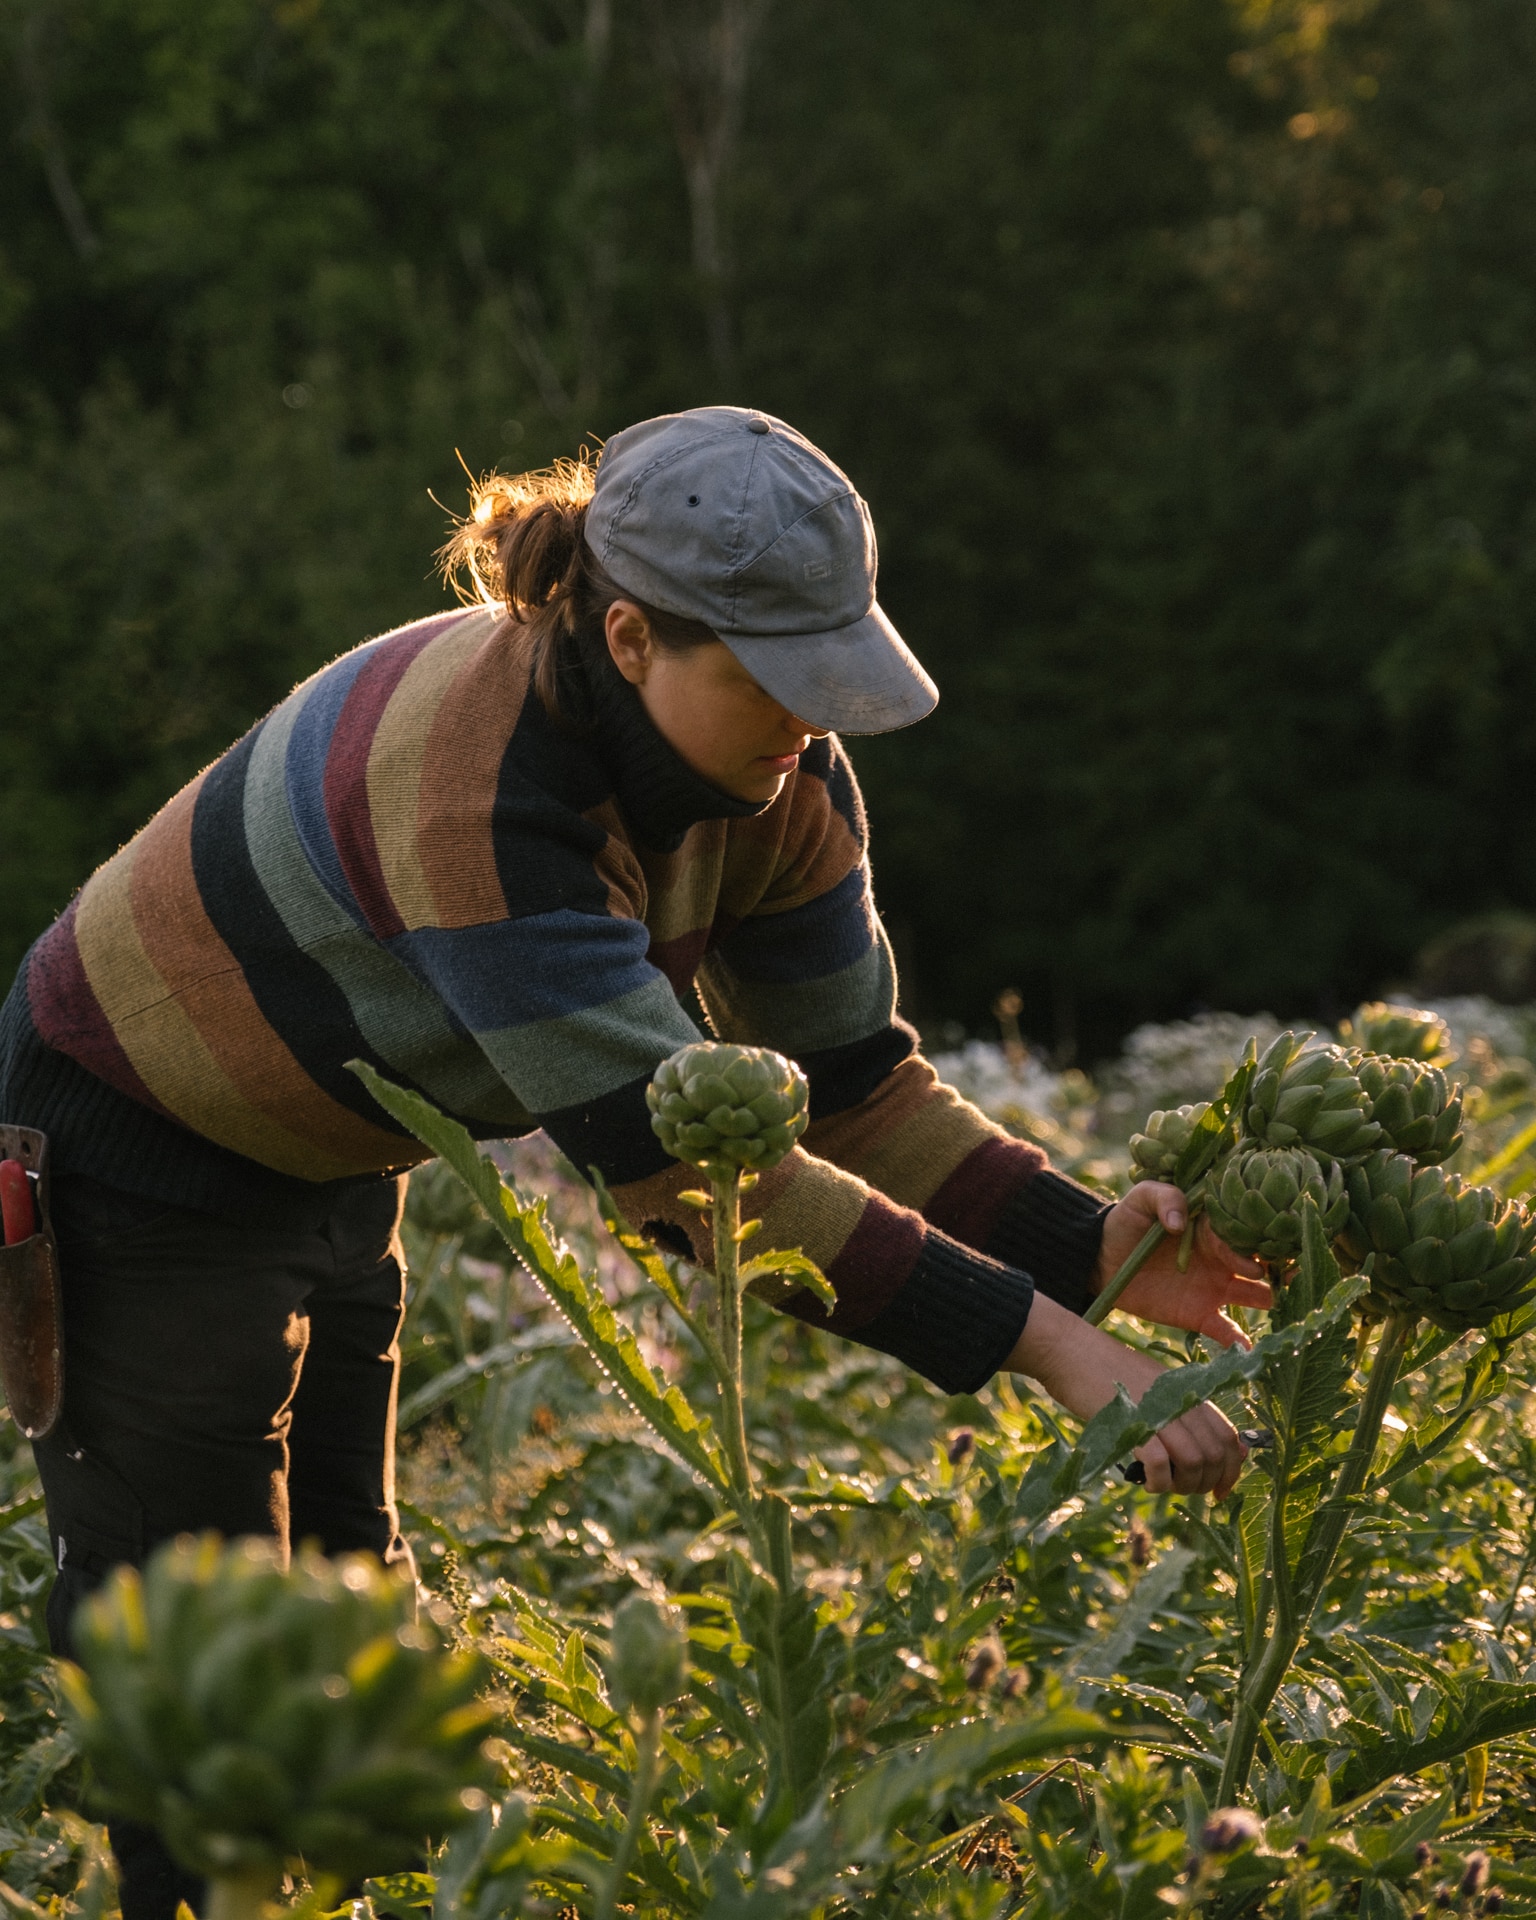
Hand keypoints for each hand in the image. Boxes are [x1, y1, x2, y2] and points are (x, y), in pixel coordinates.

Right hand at [1005, 1294, 1246, 1496]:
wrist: (1070, 1351)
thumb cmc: (1105, 1373)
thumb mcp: (1153, 1390)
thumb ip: (1180, 1414)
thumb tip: (1202, 1454)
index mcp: (1189, 1391)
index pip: (1229, 1437)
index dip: (1232, 1470)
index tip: (1221, 1491)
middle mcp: (1182, 1399)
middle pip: (1215, 1454)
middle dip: (1205, 1483)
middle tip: (1182, 1489)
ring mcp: (1160, 1409)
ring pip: (1194, 1462)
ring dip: (1182, 1485)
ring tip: (1162, 1485)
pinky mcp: (1135, 1421)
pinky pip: (1161, 1464)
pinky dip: (1158, 1482)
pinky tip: (1146, 1482)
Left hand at [1096, 1182, 1270, 1348]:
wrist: (1103, 1259)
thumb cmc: (1127, 1223)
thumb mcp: (1141, 1199)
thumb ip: (1164, 1198)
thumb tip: (1179, 1222)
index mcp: (1213, 1229)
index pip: (1244, 1235)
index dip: (1253, 1244)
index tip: (1260, 1256)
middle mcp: (1222, 1259)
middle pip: (1260, 1264)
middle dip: (1277, 1269)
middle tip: (1291, 1277)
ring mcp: (1215, 1288)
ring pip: (1255, 1296)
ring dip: (1270, 1300)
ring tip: (1285, 1306)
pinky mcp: (1200, 1314)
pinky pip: (1226, 1330)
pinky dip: (1238, 1340)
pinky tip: (1249, 1349)